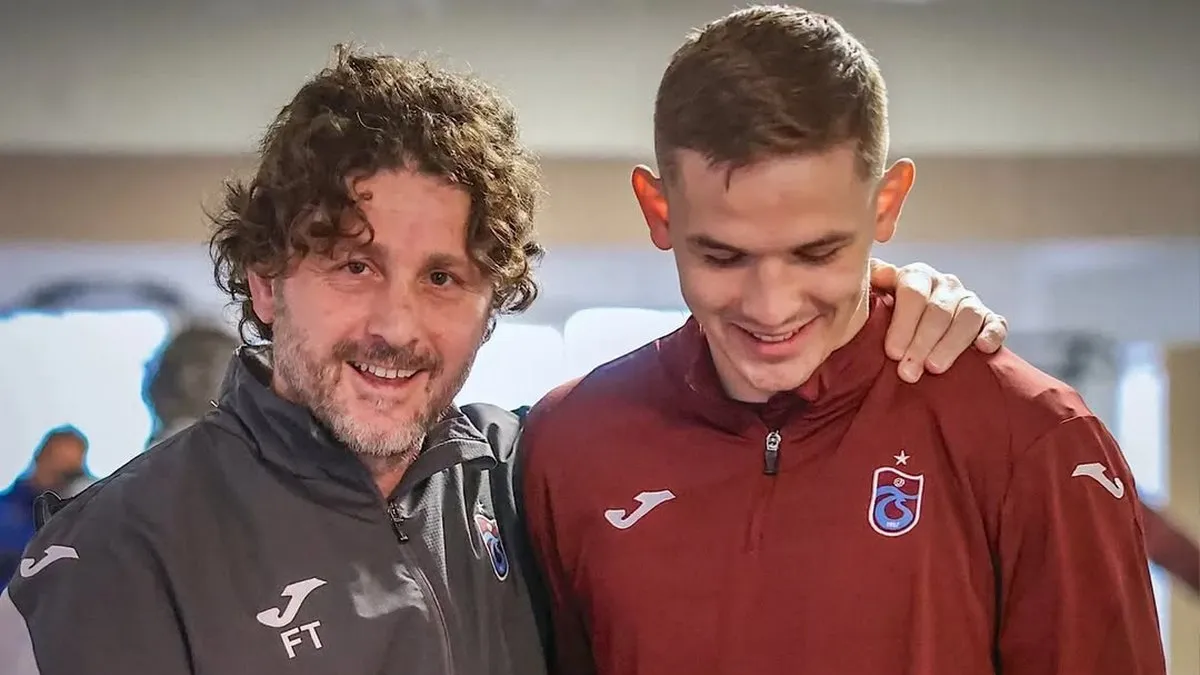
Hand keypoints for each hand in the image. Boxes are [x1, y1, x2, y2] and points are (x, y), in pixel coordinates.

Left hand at [869, 258, 1007, 382]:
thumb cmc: (889, 315)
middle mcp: (945, 284)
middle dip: (921, 343)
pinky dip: (991, 334)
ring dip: (951, 344)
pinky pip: (995, 323)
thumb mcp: (875, 297)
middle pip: (938, 311)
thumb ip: (872, 284)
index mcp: (916, 275)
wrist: (914, 326)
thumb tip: (874, 275)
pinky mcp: (989, 318)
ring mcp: (968, 300)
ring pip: (967, 318)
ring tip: (934, 368)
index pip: (912, 293)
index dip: (902, 324)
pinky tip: (982, 349)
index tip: (892, 353)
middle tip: (908, 371)